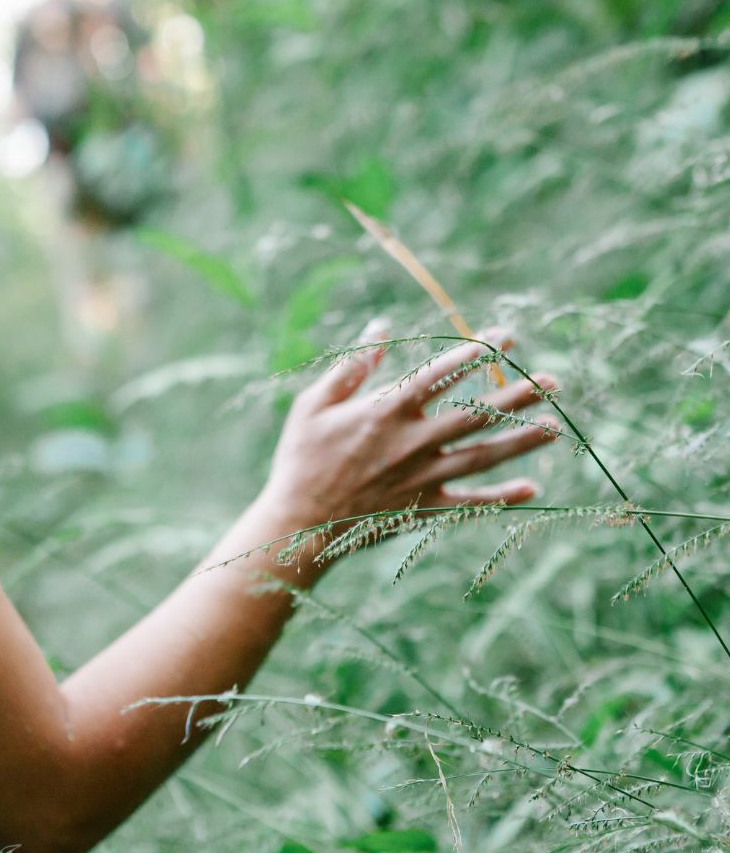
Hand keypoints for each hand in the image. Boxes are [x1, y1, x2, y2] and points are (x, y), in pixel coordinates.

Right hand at [258, 330, 557, 541]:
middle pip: (474, 414)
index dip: (475, 353)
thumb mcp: (313, 405)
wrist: (298, 523)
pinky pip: (469, 502)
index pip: (440, 374)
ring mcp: (421, 477)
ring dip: (521, 440)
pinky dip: (502, 497)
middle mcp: (411, 442)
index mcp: (385, 411)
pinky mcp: (422, 508)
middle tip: (552, 380)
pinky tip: (533, 488)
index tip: (505, 337)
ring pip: (482, 455)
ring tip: (555, 426)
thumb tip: (381, 329)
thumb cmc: (300, 459)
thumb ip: (352, 368)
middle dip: (515, 395)